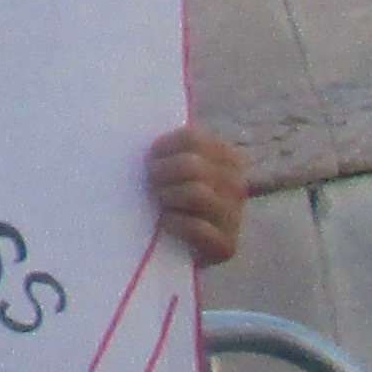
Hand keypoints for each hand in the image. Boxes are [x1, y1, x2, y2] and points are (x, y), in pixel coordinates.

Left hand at [146, 123, 247, 269]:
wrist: (190, 246)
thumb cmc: (176, 195)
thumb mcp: (178, 164)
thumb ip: (171, 148)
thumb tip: (134, 124)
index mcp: (226, 156)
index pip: (192, 138)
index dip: (162, 147)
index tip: (150, 158)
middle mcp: (236, 183)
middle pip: (192, 166)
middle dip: (162, 173)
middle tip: (150, 182)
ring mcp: (235, 215)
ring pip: (197, 193)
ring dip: (168, 196)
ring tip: (159, 201)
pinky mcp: (227, 245)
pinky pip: (198, 228)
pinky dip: (175, 223)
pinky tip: (165, 222)